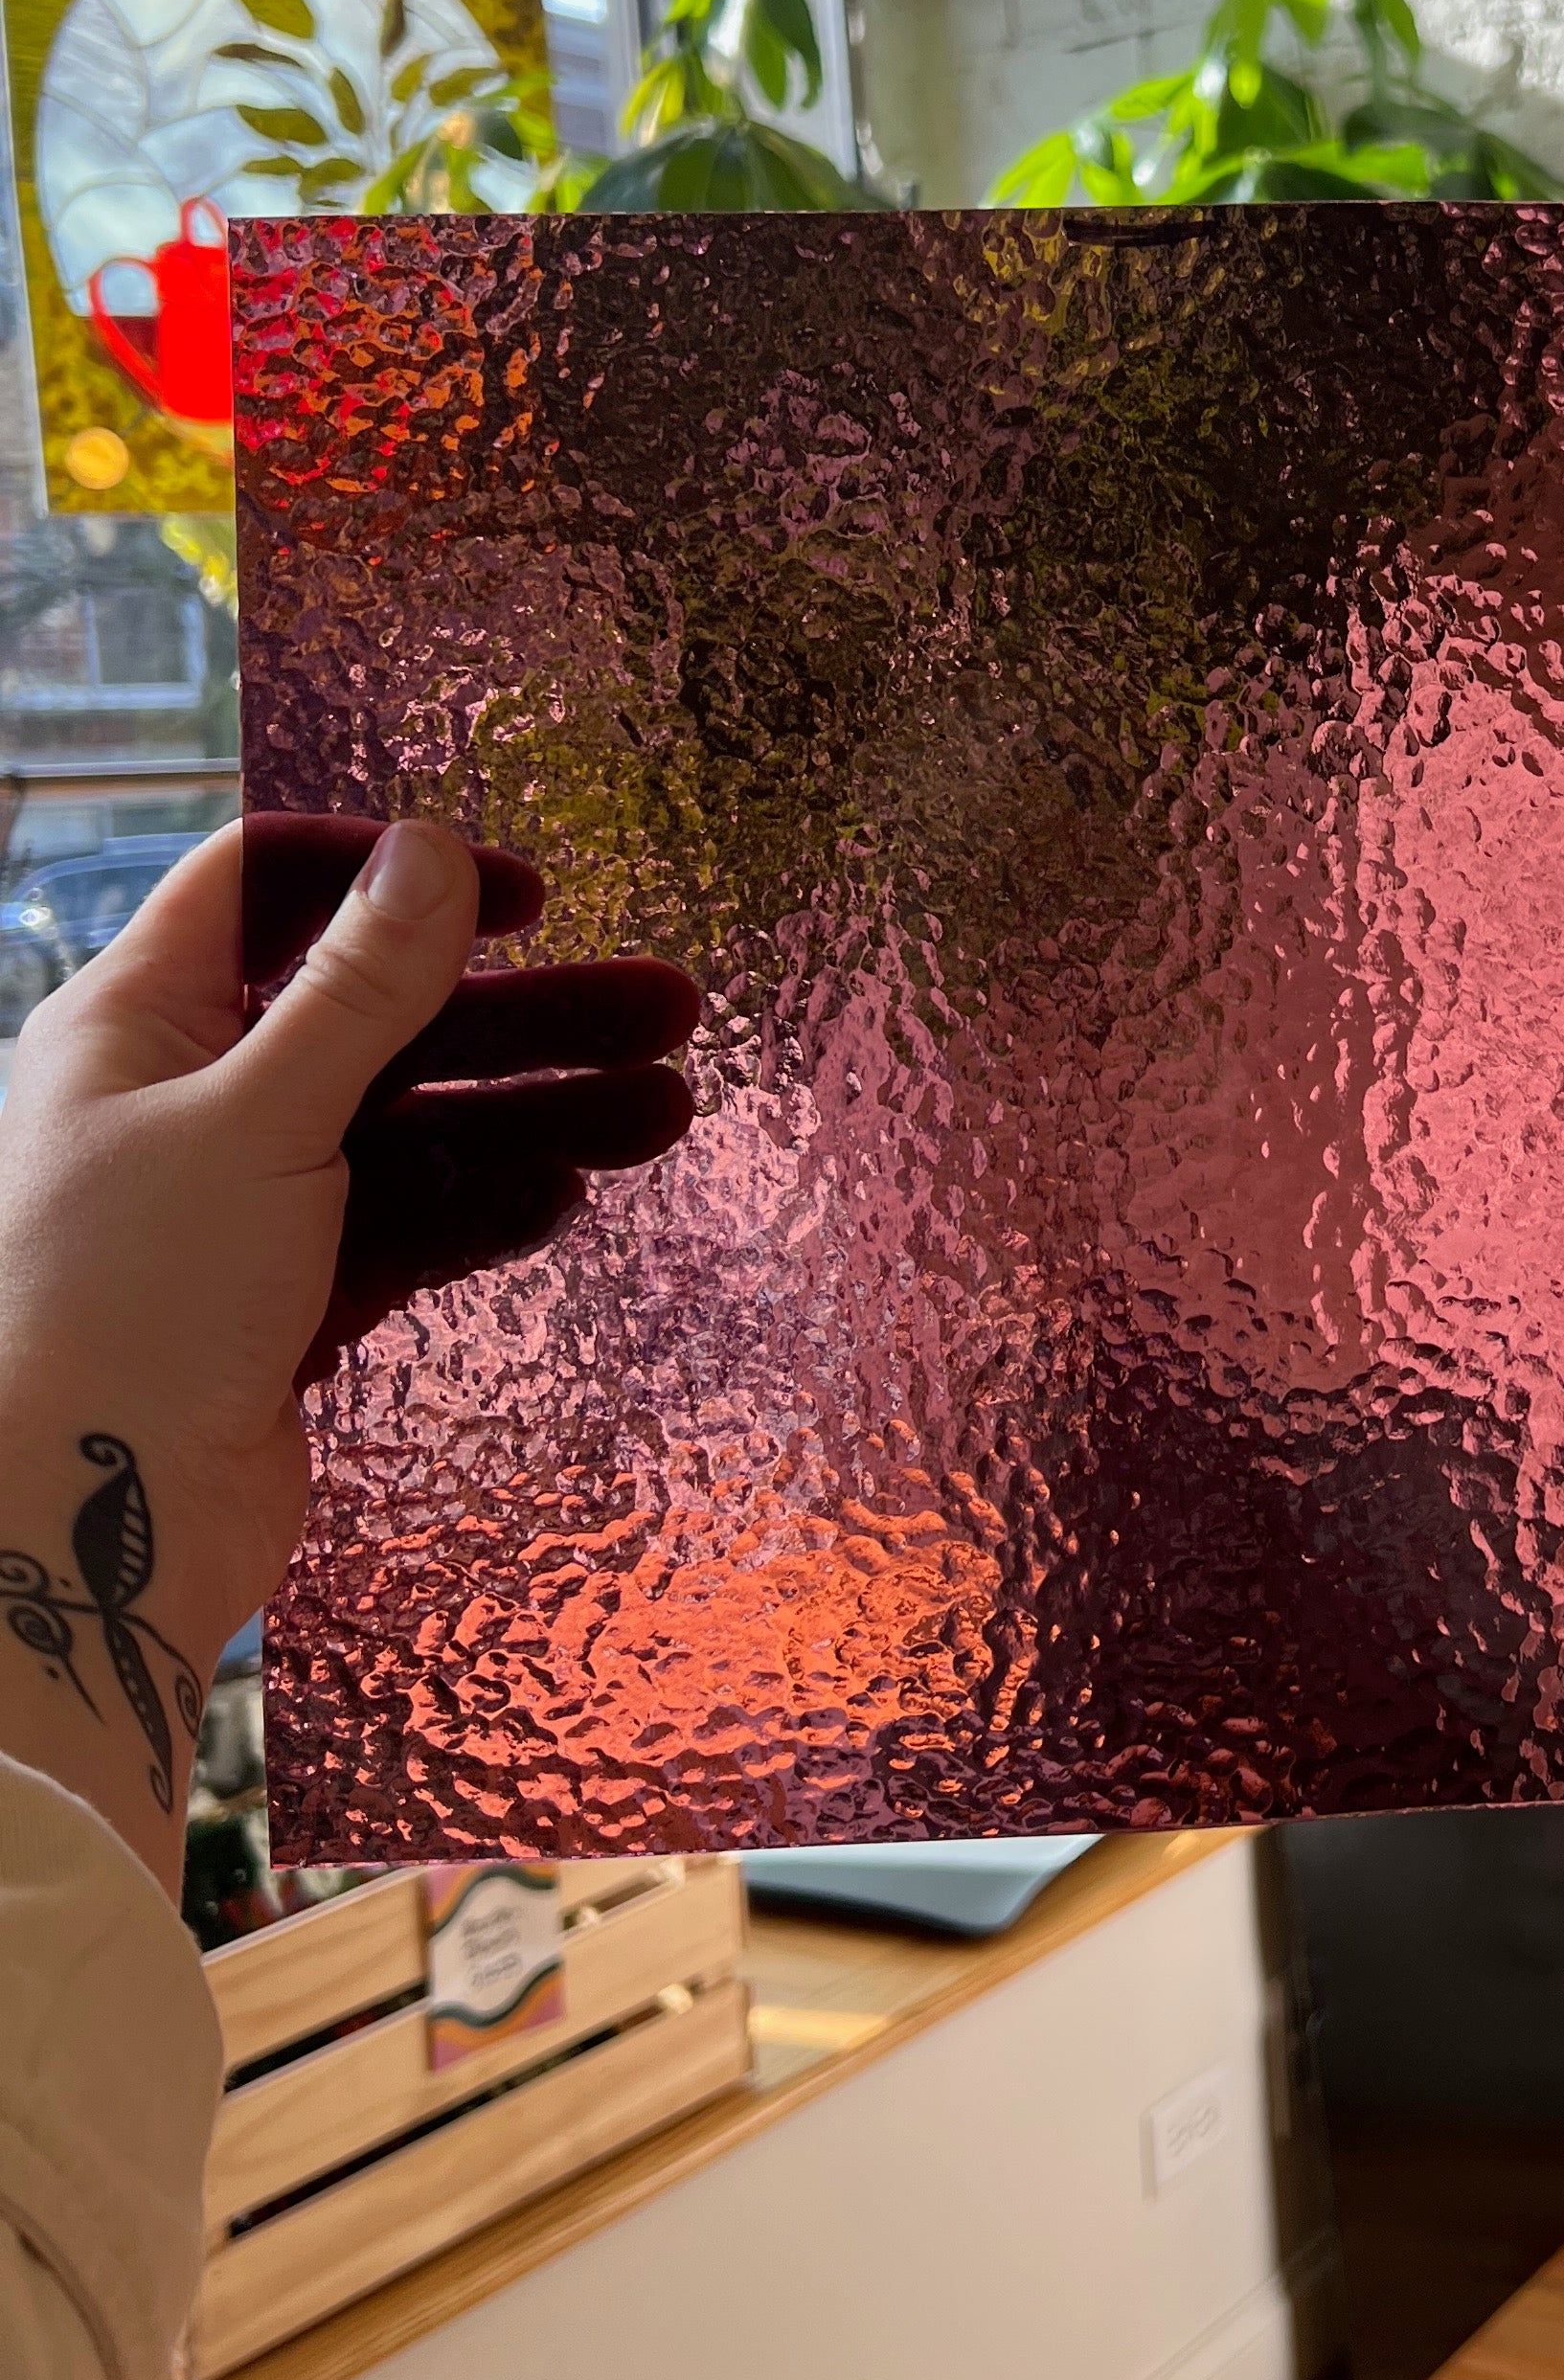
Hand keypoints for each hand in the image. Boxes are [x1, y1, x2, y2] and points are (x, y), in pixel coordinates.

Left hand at [0, 815, 696, 1884]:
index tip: (522, 892)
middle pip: (376, 1018)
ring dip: (534, 1114)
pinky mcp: (287, 1299)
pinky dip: (485, 1206)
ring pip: (409, 1128)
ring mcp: (238, 1204)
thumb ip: (357, 989)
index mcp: (137, 1022)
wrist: (80, 1531)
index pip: (263, 890)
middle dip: (523, 1013)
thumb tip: (429, 848)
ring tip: (667, 1113)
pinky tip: (570, 1196)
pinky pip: (404, 1225)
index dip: (391, 874)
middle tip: (665, 1008)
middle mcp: (184, 1100)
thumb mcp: (255, 1117)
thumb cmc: (128, 1301)